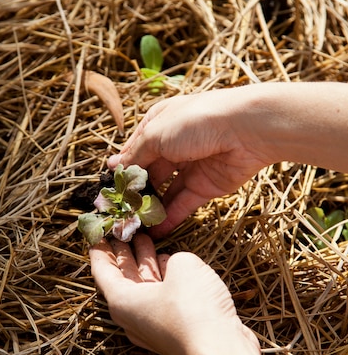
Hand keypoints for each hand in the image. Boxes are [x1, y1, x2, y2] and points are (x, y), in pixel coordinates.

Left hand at [89, 233, 271, 354]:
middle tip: (122, 232)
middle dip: (123, 253)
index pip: (102, 270)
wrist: (222, 353)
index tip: (98, 234)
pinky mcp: (173, 330)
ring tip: (146, 240)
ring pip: (143, 287)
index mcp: (122, 301)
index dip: (99, 249)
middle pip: (122, 278)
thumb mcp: (183, 266)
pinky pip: (161, 298)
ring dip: (145, 263)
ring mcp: (153, 325)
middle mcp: (132, 315)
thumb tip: (175, 268)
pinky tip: (170, 265)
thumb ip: (174, 260)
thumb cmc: (193, 309)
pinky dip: (163, 279)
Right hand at [108, 89, 268, 235]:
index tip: (108, 190)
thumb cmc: (196, 122)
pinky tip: (154, 231)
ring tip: (133, 226)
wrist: (245, 130)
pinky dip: (169, 218)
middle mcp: (172, 145)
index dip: (122, 169)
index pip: (134, 150)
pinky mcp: (205, 186)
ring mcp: (189, 167)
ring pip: (164, 191)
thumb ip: (135, 154)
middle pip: (148, 172)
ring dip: (150, 207)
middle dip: (134, 191)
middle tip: (119, 212)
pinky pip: (182, 204)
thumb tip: (113, 166)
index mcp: (158, 125)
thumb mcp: (156, 134)